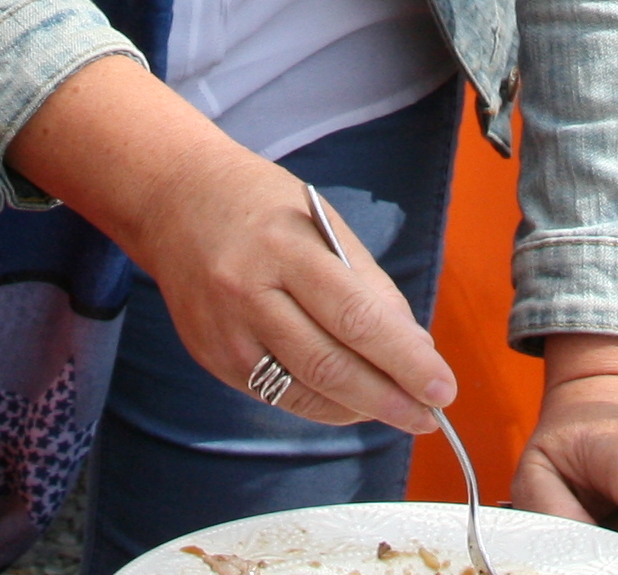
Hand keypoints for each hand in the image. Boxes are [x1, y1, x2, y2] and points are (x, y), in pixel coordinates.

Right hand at [22, 60, 450, 431]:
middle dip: (390, 399)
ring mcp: (225, 332)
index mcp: (285, 248)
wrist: (174, 200)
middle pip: (331, 365)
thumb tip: (413, 347)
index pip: (357, 318)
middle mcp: (249, 293)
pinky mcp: (212, 358)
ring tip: (398, 409)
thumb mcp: (322, 221)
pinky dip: (321, 402)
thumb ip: (367, 283)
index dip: (405, 361)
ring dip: (359, 408)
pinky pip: (277, 394)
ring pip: (304, 391)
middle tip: (430, 416)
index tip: (443, 388)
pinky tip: (349, 397)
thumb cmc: (260, 205)